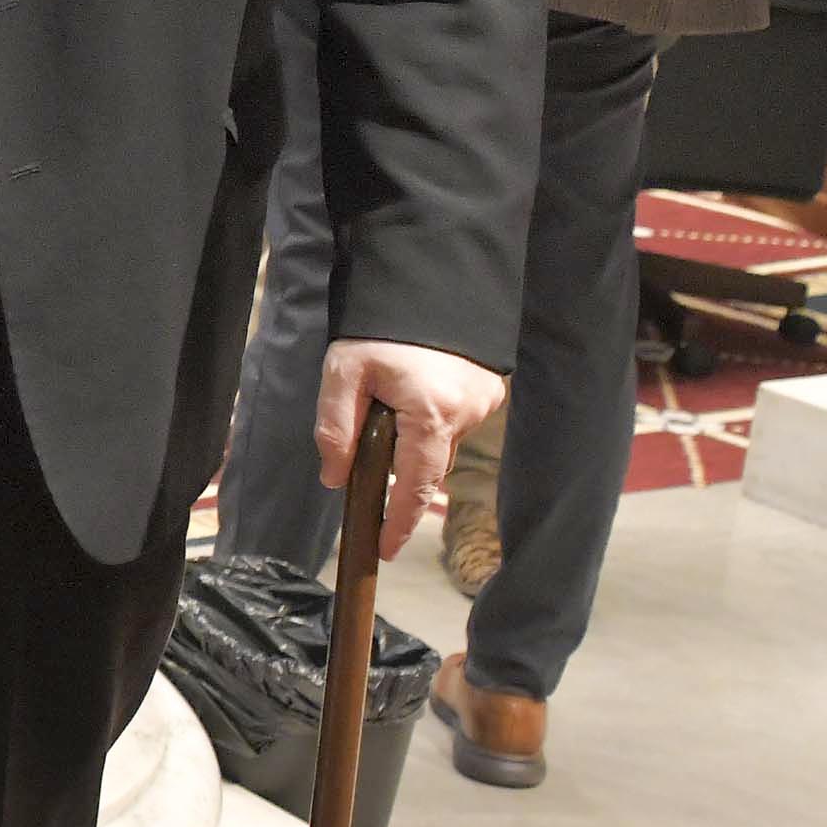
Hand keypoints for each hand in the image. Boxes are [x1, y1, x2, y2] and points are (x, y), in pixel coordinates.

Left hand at [317, 338, 502, 560]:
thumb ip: (335, 430)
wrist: (425, 277)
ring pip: (442, 442)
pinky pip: (456, 420)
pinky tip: (413, 393)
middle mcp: (468, 413)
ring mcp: (484, 401)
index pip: (418, 485)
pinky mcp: (490, 388)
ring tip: (387, 407)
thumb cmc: (377, 327)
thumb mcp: (342, 375)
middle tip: (372, 468)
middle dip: (401, 473)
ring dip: (415, 440)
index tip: (386, 549)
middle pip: (430, 466)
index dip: (401, 521)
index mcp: (433, 414)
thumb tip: (336, 479)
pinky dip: (432, 420)